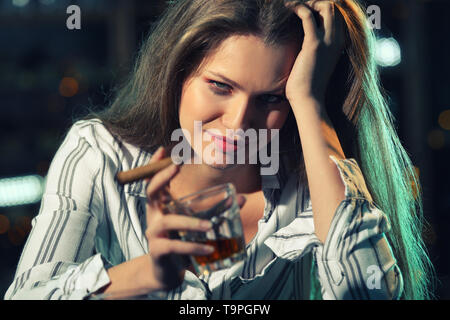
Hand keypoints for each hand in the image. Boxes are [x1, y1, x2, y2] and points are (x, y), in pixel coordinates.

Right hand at [144, 147, 245, 290]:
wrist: (168, 272)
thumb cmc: (182, 242)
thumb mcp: (196, 223)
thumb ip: (214, 210)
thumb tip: (241, 198)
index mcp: (161, 206)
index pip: (154, 182)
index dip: (155, 166)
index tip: (162, 149)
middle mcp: (154, 216)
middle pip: (151, 192)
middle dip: (162, 178)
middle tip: (176, 166)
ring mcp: (154, 233)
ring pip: (169, 222)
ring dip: (190, 222)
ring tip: (210, 226)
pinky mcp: (159, 251)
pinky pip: (175, 246)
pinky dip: (194, 246)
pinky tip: (209, 248)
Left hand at [284, 1, 344, 104]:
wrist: (308, 100)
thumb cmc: (307, 85)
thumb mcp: (315, 62)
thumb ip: (314, 48)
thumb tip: (302, 40)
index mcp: (339, 43)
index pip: (337, 15)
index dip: (321, 7)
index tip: (306, 8)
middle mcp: (337, 39)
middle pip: (333, 6)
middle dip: (316, 1)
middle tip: (298, 6)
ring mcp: (327, 41)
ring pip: (326, 6)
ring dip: (308, 2)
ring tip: (292, 5)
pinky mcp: (313, 44)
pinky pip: (308, 16)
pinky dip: (297, 8)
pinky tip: (287, 8)